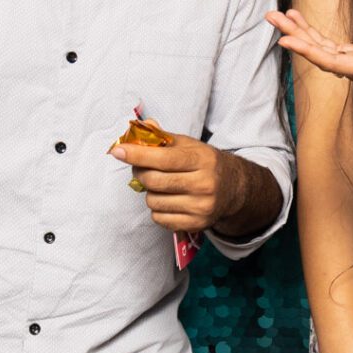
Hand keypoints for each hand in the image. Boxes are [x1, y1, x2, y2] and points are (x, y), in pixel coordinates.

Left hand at [108, 132, 238, 234]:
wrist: (234, 189)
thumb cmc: (205, 164)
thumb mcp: (189, 145)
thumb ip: (162, 138)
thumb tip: (139, 127)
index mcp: (203, 160)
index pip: (163, 158)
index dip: (137, 154)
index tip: (118, 151)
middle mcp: (204, 184)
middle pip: (154, 181)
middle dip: (141, 173)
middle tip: (143, 168)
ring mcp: (201, 207)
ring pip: (153, 201)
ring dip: (150, 193)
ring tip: (162, 186)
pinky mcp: (196, 225)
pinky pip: (159, 218)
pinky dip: (157, 209)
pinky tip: (169, 200)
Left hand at [266, 9, 352, 111]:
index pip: (330, 61)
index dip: (307, 50)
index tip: (285, 40)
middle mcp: (352, 68)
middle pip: (316, 52)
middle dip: (293, 34)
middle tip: (269, 16)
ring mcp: (352, 63)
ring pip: (318, 46)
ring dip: (298, 31)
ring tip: (278, 14)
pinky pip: (327, 44)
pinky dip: (312, 32)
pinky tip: (299, 20)